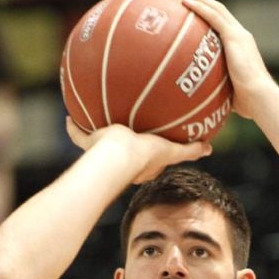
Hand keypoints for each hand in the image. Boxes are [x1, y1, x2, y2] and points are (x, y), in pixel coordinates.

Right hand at [66, 118, 211, 183]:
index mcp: (141, 163)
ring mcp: (103, 153)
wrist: (118, 157)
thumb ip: (189, 150)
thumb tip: (209, 148)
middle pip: (122, 148)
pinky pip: (79, 135)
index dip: (150, 150)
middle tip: (124, 127)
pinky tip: (69, 115)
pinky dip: (73, 127)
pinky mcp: (89, 145)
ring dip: (95, 132)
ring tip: (94, 116)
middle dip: (121, 140)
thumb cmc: (144, 155)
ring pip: (98, 141)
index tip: (150, 142)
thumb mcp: (171, 151)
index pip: (148, 157)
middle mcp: (122, 160)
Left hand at [179, 0, 276, 120]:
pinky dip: (199, 7)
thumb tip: (200, 102)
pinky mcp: (234, 37)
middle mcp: (241, 36)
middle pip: (219, 11)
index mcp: (240, 47)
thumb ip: (216, 90)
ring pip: (216, 8)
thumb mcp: (227, 92)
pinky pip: (213, 17)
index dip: (209, 15)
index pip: (223, 25)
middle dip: (202, 0)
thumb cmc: (247, 103)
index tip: (194, 10)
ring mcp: (238, 35)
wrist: (259, 98)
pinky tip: (185, 2)